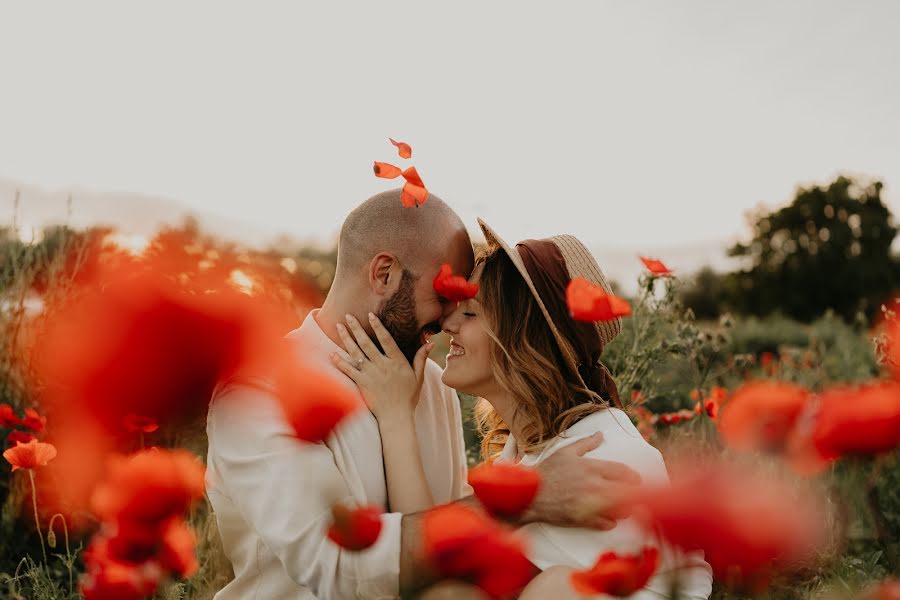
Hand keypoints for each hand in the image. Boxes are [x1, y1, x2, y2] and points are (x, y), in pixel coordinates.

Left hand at [330, 313, 432, 421]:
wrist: (396, 416)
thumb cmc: (408, 397)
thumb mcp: (418, 376)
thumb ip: (421, 358)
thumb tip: (431, 343)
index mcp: (397, 362)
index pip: (386, 339)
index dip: (378, 326)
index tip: (370, 315)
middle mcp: (383, 366)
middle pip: (367, 343)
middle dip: (356, 328)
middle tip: (347, 316)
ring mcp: (371, 375)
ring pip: (356, 353)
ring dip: (346, 339)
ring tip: (338, 327)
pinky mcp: (362, 384)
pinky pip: (349, 370)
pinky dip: (340, 361)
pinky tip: (332, 353)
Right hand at [523, 432, 641, 529]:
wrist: (530, 493)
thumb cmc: (547, 472)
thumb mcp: (565, 452)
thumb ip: (586, 443)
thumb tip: (600, 435)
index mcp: (591, 467)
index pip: (623, 472)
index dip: (633, 477)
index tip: (636, 480)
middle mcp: (594, 485)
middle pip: (626, 492)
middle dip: (633, 494)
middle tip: (634, 496)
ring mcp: (590, 503)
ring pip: (620, 510)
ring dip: (624, 509)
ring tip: (622, 508)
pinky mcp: (583, 519)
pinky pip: (606, 523)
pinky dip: (610, 522)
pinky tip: (608, 519)